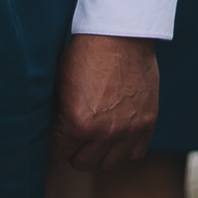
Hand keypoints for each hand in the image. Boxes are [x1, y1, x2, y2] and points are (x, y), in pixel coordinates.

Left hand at [52, 34, 158, 170]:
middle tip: (76, 132)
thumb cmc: (86, 54)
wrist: (122, 34)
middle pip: (82, 163)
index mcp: (77, 124)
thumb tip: (50, 134)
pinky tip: (119, 130)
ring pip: (108, 163)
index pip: (56, 155)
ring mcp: (129, 129)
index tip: (56, 137)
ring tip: (98, 132)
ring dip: (101, 150)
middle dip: (75, 149)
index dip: (54, 144)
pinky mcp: (148, 122)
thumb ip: (56, 115)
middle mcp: (104, 132)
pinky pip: (135, 153)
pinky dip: (126, 146)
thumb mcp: (60, 84)